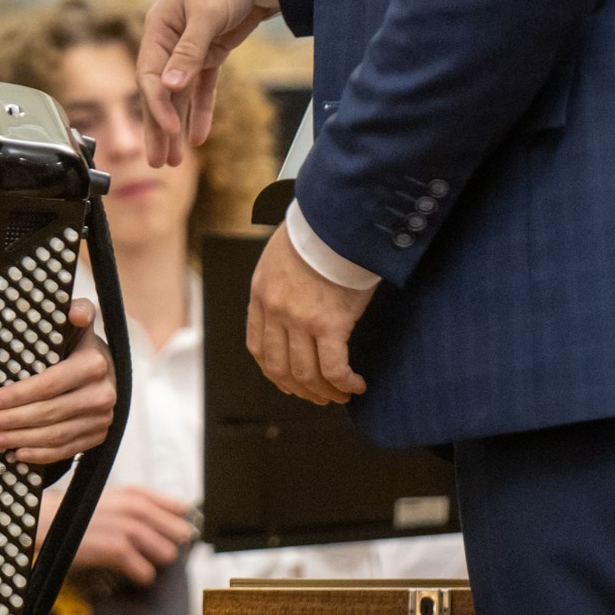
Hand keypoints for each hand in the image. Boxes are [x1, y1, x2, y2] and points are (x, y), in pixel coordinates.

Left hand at [0, 300, 115, 464]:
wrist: (107, 370)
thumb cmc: (81, 346)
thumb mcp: (80, 324)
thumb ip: (78, 311)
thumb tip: (74, 312)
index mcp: (94, 364)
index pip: (49, 384)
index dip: (17, 395)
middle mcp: (103, 394)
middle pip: (49, 412)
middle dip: (11, 420)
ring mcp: (102, 419)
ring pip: (55, 435)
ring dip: (20, 440)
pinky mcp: (98, 436)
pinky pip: (66, 450)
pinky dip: (39, 455)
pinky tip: (17, 453)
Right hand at [61, 486, 195, 585]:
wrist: (45, 523)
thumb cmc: (77, 514)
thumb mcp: (112, 499)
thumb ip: (141, 507)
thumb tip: (176, 520)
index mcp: (135, 494)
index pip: (179, 508)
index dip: (176, 524)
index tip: (171, 533)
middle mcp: (135, 507)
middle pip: (179, 532)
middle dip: (169, 544)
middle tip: (153, 551)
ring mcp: (128, 528)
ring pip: (167, 553)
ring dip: (155, 561)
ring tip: (139, 561)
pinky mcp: (118, 549)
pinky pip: (147, 572)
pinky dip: (141, 576)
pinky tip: (130, 572)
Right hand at [138, 0, 272, 168]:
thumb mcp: (206, 12)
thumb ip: (188, 51)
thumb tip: (169, 87)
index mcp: (159, 28)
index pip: (150, 76)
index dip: (158, 107)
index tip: (169, 132)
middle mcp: (170, 41)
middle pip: (160, 92)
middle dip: (159, 128)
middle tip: (158, 161)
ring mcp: (192, 48)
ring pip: (180, 95)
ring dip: (178, 126)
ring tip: (174, 159)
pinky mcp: (213, 51)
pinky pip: (203, 87)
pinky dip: (201, 111)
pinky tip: (199, 136)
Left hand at [247, 226, 372, 405]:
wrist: (336, 218)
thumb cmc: (317, 230)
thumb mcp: (281, 255)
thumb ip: (279, 282)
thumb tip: (292, 299)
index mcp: (261, 294)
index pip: (258, 347)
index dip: (274, 372)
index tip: (288, 383)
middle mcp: (275, 311)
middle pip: (281, 367)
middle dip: (299, 389)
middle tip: (317, 397)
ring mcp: (300, 320)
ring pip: (307, 373)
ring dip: (324, 392)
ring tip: (340, 396)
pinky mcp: (330, 324)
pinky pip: (334, 368)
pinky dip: (344, 384)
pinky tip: (356, 386)